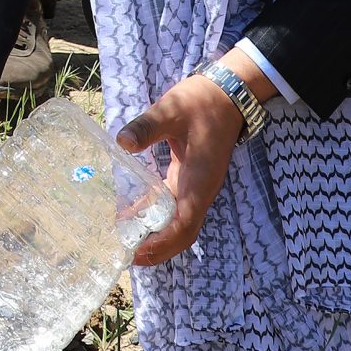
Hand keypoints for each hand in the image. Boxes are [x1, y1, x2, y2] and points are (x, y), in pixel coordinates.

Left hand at [116, 71, 248, 265]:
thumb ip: (147, 127)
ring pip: (180, 224)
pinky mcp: (193, 179)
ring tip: (128, 244)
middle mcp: (200, 191)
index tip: (137, 253)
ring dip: (158, 237)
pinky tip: (136, 216)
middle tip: (127, 256)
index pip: (182, 225)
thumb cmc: (200, 102)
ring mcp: (198, 187)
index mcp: (198, 181)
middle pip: (182, 234)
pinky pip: (177, 209)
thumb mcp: (171, 110)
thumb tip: (122, 143)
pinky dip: (159, 219)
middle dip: (158, 249)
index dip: (161, 243)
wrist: (227, 93)